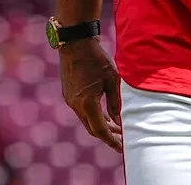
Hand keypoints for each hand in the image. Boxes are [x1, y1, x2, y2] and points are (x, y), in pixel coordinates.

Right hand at [60, 38, 122, 152]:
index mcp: (87, 103)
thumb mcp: (112, 79)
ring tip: (116, 126)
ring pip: (87, 120)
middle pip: (92, 129)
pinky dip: (94, 116)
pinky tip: (104, 113)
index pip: (101, 130)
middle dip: (107, 135)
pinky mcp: (69, 94)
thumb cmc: (97, 59)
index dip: (112, 141)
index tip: (122, 148)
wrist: (75, 43)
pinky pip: (82, 111)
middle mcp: (76, 105)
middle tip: (122, 138)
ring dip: (101, 125)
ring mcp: (70, 100)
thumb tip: (119, 120)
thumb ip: (115, 102)